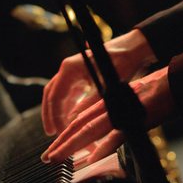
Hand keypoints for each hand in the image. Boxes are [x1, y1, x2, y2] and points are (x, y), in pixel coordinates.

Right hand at [41, 29, 156, 135]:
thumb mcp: (106, 86)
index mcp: (70, 68)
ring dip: (59, 112)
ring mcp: (74, 73)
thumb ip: (89, 103)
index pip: (55, 96)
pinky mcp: (81, 77)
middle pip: (52, 94)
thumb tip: (73, 120)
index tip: (57, 132)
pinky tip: (72, 121)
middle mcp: (69, 69)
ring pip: (59, 95)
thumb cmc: (120, 64)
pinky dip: (69, 108)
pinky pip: (70, 94)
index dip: (54, 116)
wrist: (132, 50)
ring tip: (61, 131)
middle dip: (50, 114)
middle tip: (51, 133)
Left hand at [41, 66, 173, 164]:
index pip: (81, 120)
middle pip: (81, 126)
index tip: (53, 148)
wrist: (174, 82)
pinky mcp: (135, 118)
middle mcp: (111, 106)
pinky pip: (117, 134)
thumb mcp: (129, 105)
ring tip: (58, 157)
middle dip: (62, 143)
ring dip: (73, 144)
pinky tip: (92, 157)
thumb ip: (115, 122)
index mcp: (108, 103)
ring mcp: (122, 111)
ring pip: (91, 129)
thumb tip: (100, 142)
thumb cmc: (154, 93)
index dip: (65, 135)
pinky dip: (104, 146)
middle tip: (47, 158)